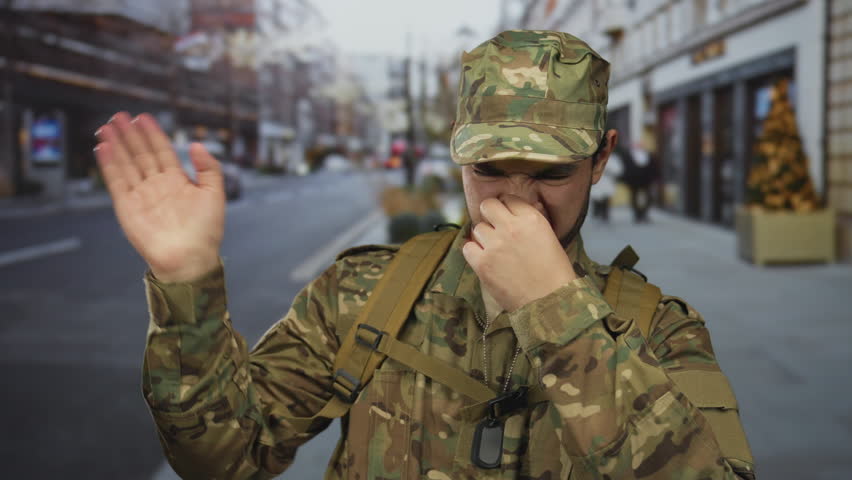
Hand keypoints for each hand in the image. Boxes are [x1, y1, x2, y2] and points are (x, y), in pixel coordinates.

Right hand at [95, 112, 224, 282]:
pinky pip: (117, 182)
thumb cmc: (206, 231)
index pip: (162, 151)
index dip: (153, 134)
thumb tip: (196, 144)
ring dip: (117, 145)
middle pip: (141, 154)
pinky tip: (104, 148)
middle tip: (120, 116)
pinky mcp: (128, 207)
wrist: (190, 258)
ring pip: (126, 164)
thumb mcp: (215, 194)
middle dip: (131, 135)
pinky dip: (110, 165)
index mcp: (178, 181)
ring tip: (108, 126)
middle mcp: (158, 186)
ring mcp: (141, 195)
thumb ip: (209, 167)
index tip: (144, 117)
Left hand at [462, 194, 576, 311]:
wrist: (550, 301)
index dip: (507, 207)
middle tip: (495, 227)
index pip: (508, 198)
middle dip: (490, 214)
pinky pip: (467, 247)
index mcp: (531, 219)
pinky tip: (485, 259)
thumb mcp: (550, 237)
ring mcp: (495, 245)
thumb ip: (533, 219)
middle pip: (487, 205)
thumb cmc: (554, 271)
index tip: (507, 217)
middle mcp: (511, 228)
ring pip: (477, 228)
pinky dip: (474, 252)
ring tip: (495, 250)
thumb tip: (524, 205)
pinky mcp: (483, 263)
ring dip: (484, 237)